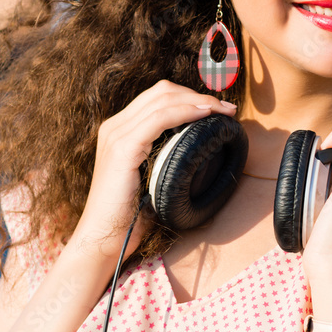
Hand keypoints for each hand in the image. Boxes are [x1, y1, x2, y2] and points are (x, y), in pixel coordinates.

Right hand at [72, 80, 236, 259]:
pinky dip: (185, 112)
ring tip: (223, 111)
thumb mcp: (150, 178)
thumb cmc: (131, 216)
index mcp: (119, 130)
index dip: (191, 96)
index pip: (158, 97)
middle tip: (228, 109)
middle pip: (162, 92)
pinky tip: (204, 115)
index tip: (219, 109)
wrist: (103, 239)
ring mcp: (116, 134)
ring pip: (163, 99)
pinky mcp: (122, 148)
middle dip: (199, 94)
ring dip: (199, 101)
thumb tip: (198, 147)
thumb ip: (164, 157)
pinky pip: (158, 118)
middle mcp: (114, 126)